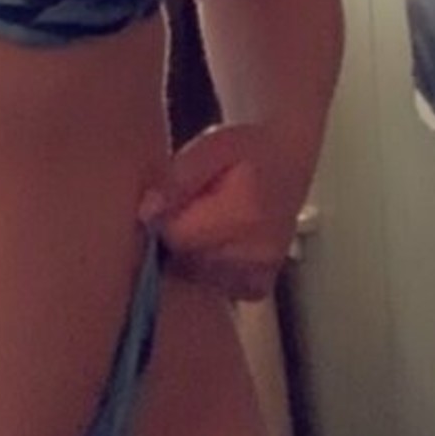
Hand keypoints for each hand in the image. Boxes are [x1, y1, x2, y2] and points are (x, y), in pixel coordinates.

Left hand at [136, 122, 303, 300]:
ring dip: (190, 254)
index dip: (162, 220)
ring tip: (207, 221)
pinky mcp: (259, 286)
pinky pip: (215, 286)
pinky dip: (209, 269)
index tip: (167, 202)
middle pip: (184, 260)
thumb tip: (147, 212)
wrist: (287, 163)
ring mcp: (261, 272)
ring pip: (196, 276)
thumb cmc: (247, 151)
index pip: (176, 237)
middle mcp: (257, 250)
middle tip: (193, 208)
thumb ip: (177, 179)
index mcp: (243, 214)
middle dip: (177, 237)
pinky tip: (218, 241)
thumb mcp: (210, 148)